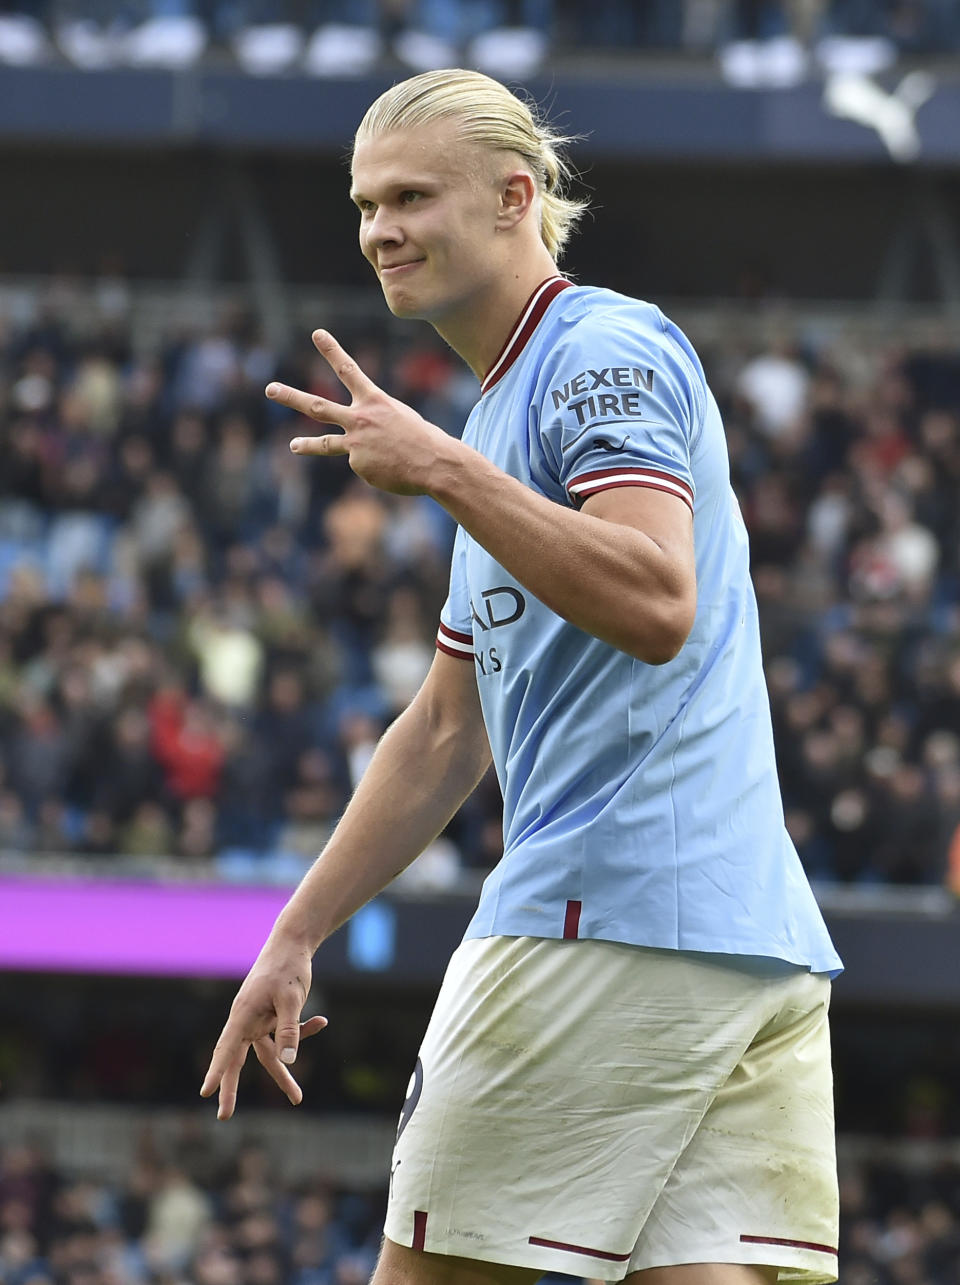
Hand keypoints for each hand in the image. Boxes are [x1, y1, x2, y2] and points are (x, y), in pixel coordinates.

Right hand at [200, 938, 326, 1119]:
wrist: (293, 945)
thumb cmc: (288, 968)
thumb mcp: (292, 998)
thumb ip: (289, 1029)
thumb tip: (289, 1060)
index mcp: (243, 1014)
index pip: (226, 1047)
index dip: (216, 1071)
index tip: (204, 1092)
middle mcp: (246, 1021)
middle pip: (237, 1060)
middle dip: (232, 1088)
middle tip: (224, 1117)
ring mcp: (259, 1021)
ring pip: (269, 1055)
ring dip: (284, 1075)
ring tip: (298, 1098)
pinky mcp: (273, 1019)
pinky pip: (285, 1035)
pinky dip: (303, 1031)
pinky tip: (321, 1020)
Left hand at [267, 329, 455, 495]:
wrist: (434, 463)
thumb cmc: (423, 439)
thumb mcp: (401, 418)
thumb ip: (375, 421)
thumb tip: (357, 442)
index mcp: (374, 401)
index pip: (348, 369)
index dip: (331, 350)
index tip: (317, 334)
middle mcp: (360, 419)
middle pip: (318, 406)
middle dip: (291, 397)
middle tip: (270, 388)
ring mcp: (356, 443)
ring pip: (326, 443)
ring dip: (306, 445)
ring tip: (293, 446)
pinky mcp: (359, 464)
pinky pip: (364, 466)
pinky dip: (377, 468)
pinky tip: (392, 468)